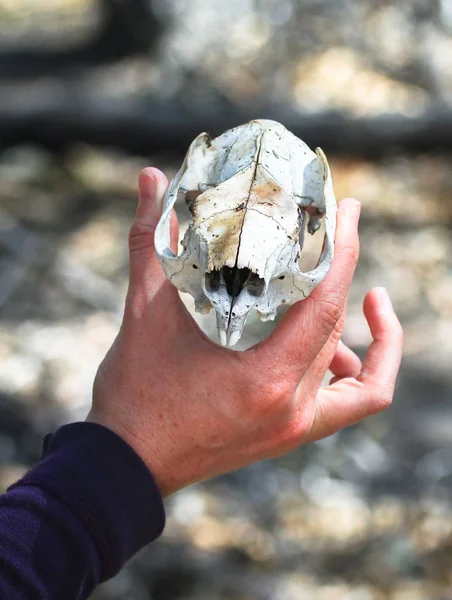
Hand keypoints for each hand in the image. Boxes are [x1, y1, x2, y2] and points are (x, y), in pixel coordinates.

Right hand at [87, 168, 402, 495]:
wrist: (128, 464)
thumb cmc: (134, 394)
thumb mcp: (141, 313)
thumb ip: (150, 243)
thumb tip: (152, 179)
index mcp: (264, 377)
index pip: (326, 303)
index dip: (346, 251)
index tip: (350, 213)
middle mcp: (291, 407)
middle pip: (336, 326)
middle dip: (344, 273)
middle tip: (336, 235)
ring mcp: (294, 426)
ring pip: (352, 365)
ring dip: (356, 325)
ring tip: (342, 289)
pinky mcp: (290, 434)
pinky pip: (350, 402)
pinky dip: (357, 369)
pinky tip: (335, 346)